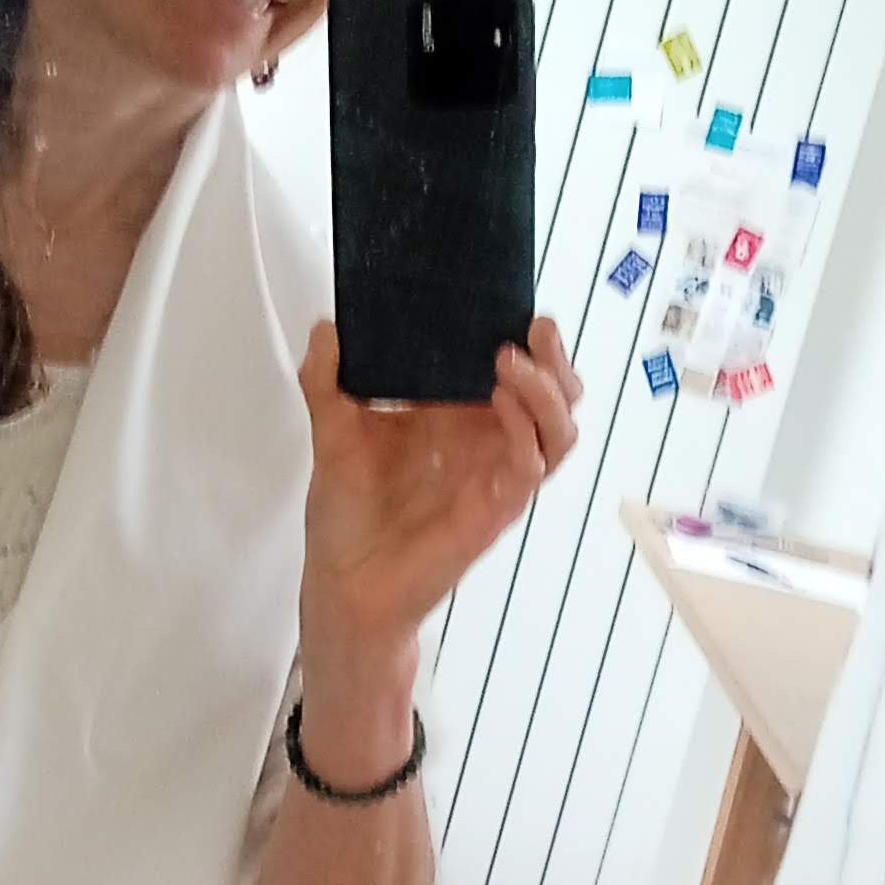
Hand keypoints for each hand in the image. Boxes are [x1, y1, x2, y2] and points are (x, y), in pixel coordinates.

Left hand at [294, 316, 582, 693]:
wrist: (344, 582)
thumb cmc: (347, 515)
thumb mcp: (333, 432)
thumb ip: (326, 380)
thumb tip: (326, 327)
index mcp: (457, 416)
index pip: (511, 368)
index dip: (523, 338)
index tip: (510, 303)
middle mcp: (485, 442)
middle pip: (551, 394)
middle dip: (554, 358)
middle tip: (534, 326)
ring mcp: (496, 475)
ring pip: (557, 429)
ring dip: (547, 391)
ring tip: (513, 362)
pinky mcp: (496, 509)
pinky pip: (531, 466)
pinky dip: (526, 430)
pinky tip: (504, 403)